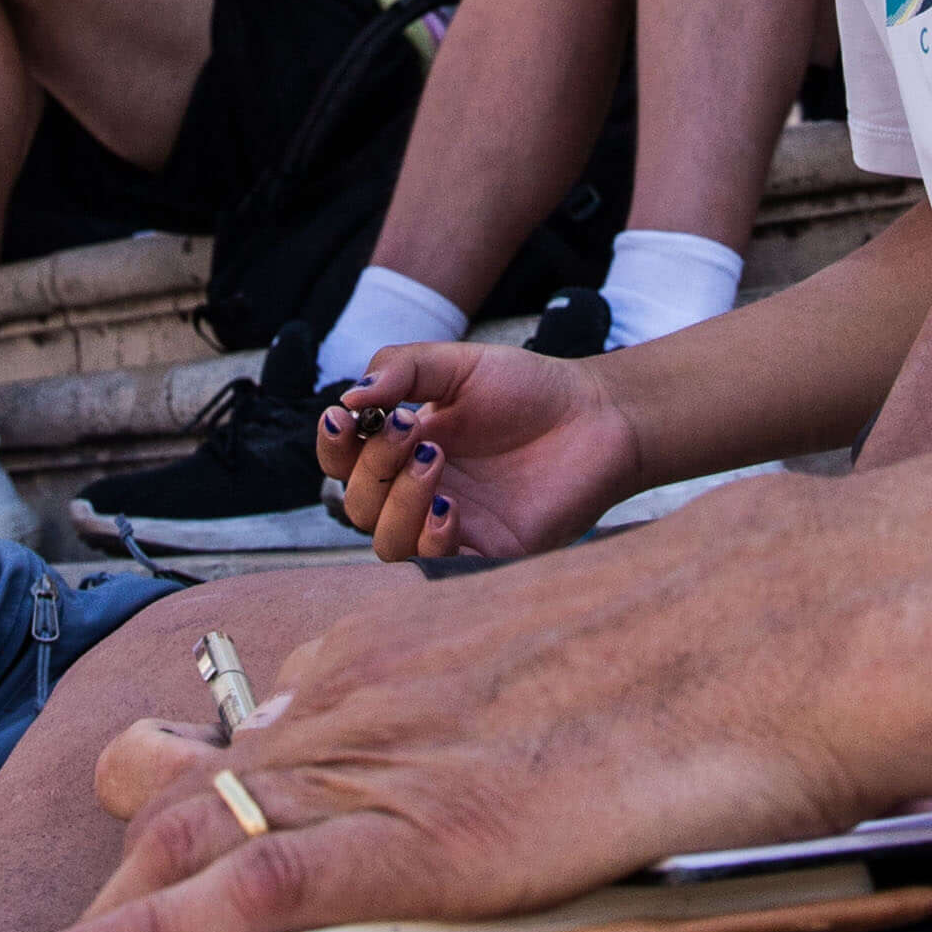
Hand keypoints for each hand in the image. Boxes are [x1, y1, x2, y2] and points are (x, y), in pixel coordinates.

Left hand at [43, 489, 876, 931]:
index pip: (247, 743)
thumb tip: (508, 764)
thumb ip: (505, 706)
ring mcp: (386, 761)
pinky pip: (254, 890)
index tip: (141, 874)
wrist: (801, 628)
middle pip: (187, 790)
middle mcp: (364, 696)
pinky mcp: (424, 835)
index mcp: (399, 656)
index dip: (180, 815)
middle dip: (118, 880)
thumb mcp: (581, 658)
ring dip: (111, 919)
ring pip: (190, 835)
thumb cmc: (725, 645)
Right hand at [315, 341, 648, 561]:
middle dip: (371, 466)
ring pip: (386, 542)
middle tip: (408, 429)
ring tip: (434, 461)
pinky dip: (431, 539)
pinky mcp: (487, 553)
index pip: (343, 462)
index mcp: (403, 448)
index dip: (332, 446)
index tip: (342, 418)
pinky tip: (449, 506)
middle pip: (357, 504)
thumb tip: (350, 397)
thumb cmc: (530, 389)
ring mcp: (451, 526)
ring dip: (396, 503)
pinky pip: (439, 567)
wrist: (599, 416)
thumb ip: (402, 368)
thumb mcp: (458, 364)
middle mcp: (418, 492)